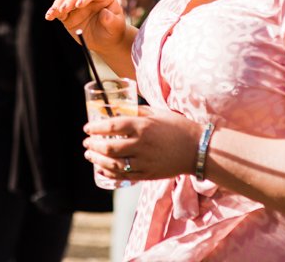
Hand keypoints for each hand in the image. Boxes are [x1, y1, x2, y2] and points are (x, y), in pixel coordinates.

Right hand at [44, 0, 128, 54]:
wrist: (106, 40)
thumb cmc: (114, 30)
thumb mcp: (116, 26)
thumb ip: (111, 20)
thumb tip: (105, 14)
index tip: (79, 4)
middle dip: (69, 0)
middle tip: (64, 9)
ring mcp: (76, 5)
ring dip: (59, 4)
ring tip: (54, 12)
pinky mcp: (68, 14)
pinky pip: (58, 10)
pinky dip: (53, 12)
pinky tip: (49, 16)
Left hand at [82, 107, 201, 183]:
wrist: (198, 149)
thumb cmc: (177, 127)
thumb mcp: (156, 112)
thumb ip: (135, 111)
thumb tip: (115, 109)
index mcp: (143, 126)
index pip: (111, 126)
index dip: (95, 128)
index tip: (87, 128)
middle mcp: (141, 144)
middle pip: (109, 147)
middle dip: (93, 145)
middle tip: (86, 142)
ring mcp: (145, 161)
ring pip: (114, 164)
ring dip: (97, 160)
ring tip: (89, 155)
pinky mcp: (148, 174)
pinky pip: (124, 175)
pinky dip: (110, 173)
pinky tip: (101, 169)